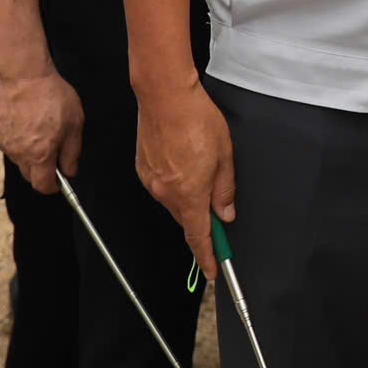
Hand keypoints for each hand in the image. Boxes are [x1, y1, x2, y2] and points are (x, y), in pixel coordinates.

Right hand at [0, 69, 83, 194]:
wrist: (25, 76)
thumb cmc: (52, 96)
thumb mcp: (75, 124)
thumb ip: (72, 153)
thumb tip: (69, 171)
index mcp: (40, 154)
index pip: (43, 186)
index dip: (53, 187)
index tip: (58, 182)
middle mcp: (19, 153)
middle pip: (30, 176)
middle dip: (42, 171)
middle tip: (53, 152)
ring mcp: (6, 144)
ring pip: (19, 160)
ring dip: (30, 156)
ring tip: (40, 132)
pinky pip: (10, 146)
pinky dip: (19, 142)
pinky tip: (27, 125)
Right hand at [135, 78, 234, 276]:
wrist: (165, 96)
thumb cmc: (198, 120)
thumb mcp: (224, 156)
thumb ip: (224, 189)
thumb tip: (225, 213)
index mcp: (189, 194)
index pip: (198, 237)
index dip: (207, 257)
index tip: (212, 271)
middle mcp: (166, 193)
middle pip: (187, 220)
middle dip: (202, 220)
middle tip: (217, 208)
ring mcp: (151, 182)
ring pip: (174, 202)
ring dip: (188, 197)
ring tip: (200, 168)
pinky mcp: (143, 170)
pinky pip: (162, 187)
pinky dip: (175, 183)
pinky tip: (183, 162)